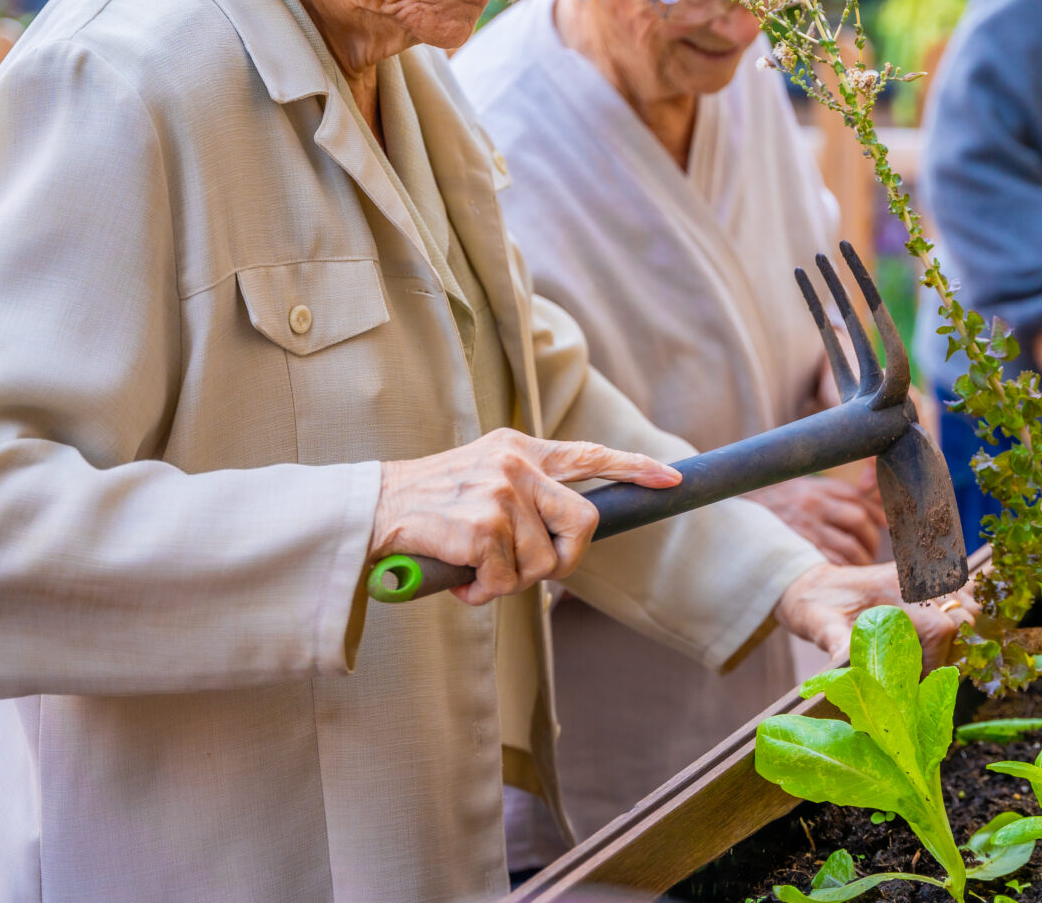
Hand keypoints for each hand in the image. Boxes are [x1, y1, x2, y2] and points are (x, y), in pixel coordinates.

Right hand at [370, 428, 680, 604]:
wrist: (372, 508)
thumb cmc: (431, 507)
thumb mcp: (483, 478)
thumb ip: (524, 494)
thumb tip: (561, 543)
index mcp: (521, 449)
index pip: (589, 454)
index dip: (634, 468)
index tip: (670, 478)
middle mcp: (516, 465)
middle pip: (584, 522)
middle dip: (564, 559)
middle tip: (527, 570)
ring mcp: (501, 495)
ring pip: (542, 564)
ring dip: (509, 581)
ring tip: (474, 569)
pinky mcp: (483, 527)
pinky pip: (507, 581)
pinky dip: (483, 592)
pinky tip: (460, 578)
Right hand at [745, 473, 886, 565]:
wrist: (736, 523)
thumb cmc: (778, 507)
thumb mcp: (804, 490)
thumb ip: (840, 496)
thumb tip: (881, 514)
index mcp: (816, 489)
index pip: (859, 498)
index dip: (876, 515)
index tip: (881, 527)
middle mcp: (812, 506)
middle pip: (859, 520)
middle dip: (871, 539)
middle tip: (871, 551)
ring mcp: (804, 531)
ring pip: (849, 547)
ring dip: (862, 560)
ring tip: (860, 566)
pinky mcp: (797, 555)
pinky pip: (832, 565)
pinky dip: (844, 571)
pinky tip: (843, 575)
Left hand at [773, 562, 977, 671]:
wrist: (810, 583)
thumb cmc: (814, 605)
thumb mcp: (819, 624)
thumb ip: (835, 641)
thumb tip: (846, 668)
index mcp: (893, 590)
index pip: (940, 627)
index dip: (937, 660)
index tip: (918, 682)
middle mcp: (914, 578)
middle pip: (964, 616)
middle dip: (954, 650)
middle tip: (926, 672)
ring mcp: (923, 576)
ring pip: (969, 604)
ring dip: (961, 633)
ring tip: (934, 655)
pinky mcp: (924, 579)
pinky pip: (962, 591)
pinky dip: (962, 613)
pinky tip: (944, 635)